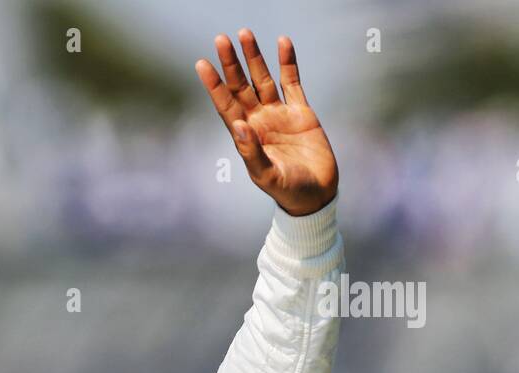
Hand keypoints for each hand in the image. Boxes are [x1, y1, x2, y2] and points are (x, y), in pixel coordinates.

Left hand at [196, 30, 337, 216]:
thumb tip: (239, 126)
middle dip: (230, 64)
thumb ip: (252, 153)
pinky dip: (287, 63)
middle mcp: (258, 120)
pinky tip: (282, 42)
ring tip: (245, 33)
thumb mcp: (266, 175)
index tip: (202, 64)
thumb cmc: (287, 190)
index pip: (225, 105)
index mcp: (245, 136)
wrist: (316, 194)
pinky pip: (292, 81)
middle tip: (221, 39)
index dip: (214, 85)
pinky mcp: (301, 111)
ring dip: (254, 58)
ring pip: (262, 79)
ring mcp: (279, 114)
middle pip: (240, 86)